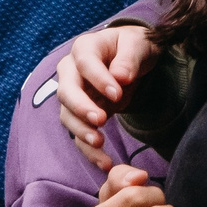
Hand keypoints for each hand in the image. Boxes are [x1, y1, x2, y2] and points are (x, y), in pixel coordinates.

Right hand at [58, 24, 157, 172]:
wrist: (132, 59)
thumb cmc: (134, 46)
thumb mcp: (139, 44)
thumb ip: (130, 58)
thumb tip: (119, 77)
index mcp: (85, 48)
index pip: (85, 63)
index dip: (98, 79)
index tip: (117, 93)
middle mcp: (71, 71)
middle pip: (66, 91)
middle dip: (81, 108)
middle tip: (100, 121)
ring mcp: (73, 94)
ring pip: (68, 116)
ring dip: (81, 131)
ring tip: (100, 144)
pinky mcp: (80, 115)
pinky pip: (79, 134)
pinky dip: (88, 150)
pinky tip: (103, 162)